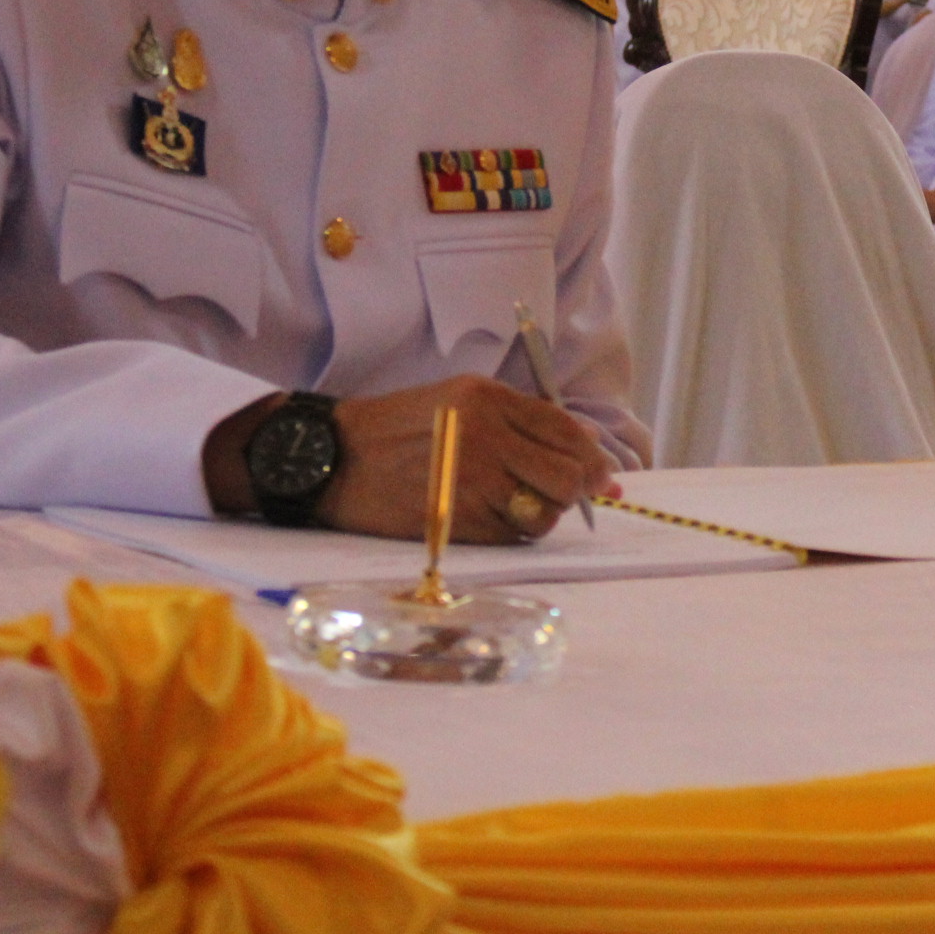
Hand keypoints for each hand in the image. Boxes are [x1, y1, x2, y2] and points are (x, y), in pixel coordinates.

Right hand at [204, 376, 621, 543]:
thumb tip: (586, 448)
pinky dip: (517, 532)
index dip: (592, 457)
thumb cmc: (398, 427)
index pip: (566, 430)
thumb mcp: (459, 399)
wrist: (331, 457)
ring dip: (545, 514)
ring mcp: (470, 480)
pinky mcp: (454, 518)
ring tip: (525, 505)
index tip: (602, 474)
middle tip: (573, 497)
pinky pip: (512, 535)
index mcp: (488, 398)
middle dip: (577, 490)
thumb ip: (520, 418)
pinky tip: (499, 519)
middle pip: (565, 474)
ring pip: (544, 510)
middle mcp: (485, 435)